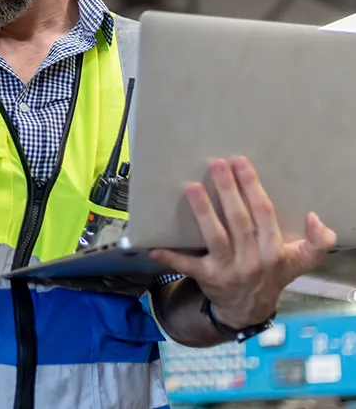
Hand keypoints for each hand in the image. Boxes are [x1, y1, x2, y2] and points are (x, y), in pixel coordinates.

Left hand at [150, 157, 336, 329]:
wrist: (249, 309)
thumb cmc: (272, 273)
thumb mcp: (300, 261)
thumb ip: (317, 243)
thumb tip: (316, 218)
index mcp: (274, 250)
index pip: (264, 213)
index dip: (252, 186)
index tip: (240, 162)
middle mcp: (252, 260)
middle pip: (239, 220)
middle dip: (227, 190)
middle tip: (215, 164)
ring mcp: (228, 270)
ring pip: (215, 237)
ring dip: (203, 212)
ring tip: (191, 188)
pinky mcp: (207, 278)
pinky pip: (187, 267)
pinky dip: (171, 258)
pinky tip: (155, 246)